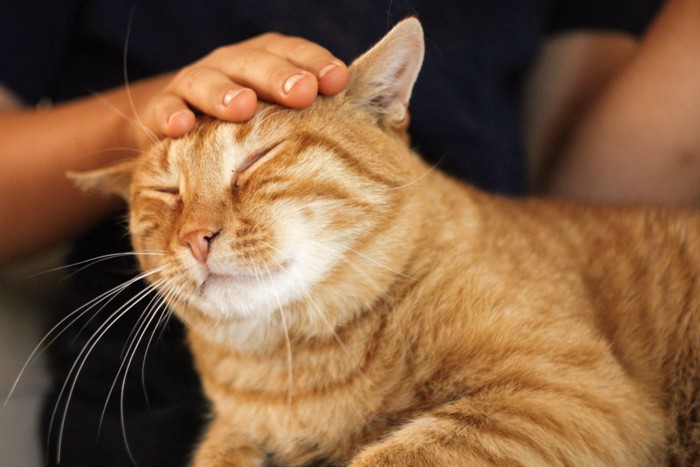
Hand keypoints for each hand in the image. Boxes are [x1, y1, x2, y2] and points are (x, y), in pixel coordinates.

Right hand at [132, 32, 348, 146]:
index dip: (315, 63)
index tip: (339, 81)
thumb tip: (400, 118)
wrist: (183, 122)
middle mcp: (234, 66)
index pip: (295, 54)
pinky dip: (172, 115)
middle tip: (301, 93)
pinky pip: (165, 109)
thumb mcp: (290, 114)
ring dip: (226, 93)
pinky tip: (182, 127)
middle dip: (279, 76)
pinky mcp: (162, 110)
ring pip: (209, 81)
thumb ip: (335, 112)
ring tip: (243, 108)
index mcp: (270, 61)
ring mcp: (197, 85)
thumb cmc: (254, 121)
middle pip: (256, 63)